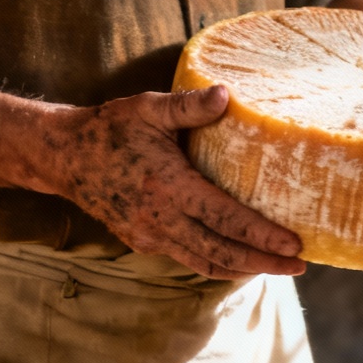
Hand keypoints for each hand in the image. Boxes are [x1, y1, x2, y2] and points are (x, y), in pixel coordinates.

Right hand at [46, 87, 305, 278]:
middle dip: (263, 262)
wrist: (64, 157)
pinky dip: (216, 262)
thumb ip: (189, 105)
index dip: (261, 235)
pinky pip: (187, 258)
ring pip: (205, 263)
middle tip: (299, 265)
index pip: (225, 219)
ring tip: (277, 267)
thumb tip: (227, 94)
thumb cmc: (110, 128)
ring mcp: (150, 236)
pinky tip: (239, 258)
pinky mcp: (143, 241)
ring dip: (243, 269)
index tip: (293, 244)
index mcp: (167, 187)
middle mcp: (160, 220)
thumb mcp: (149, 109)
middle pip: (222, 252)